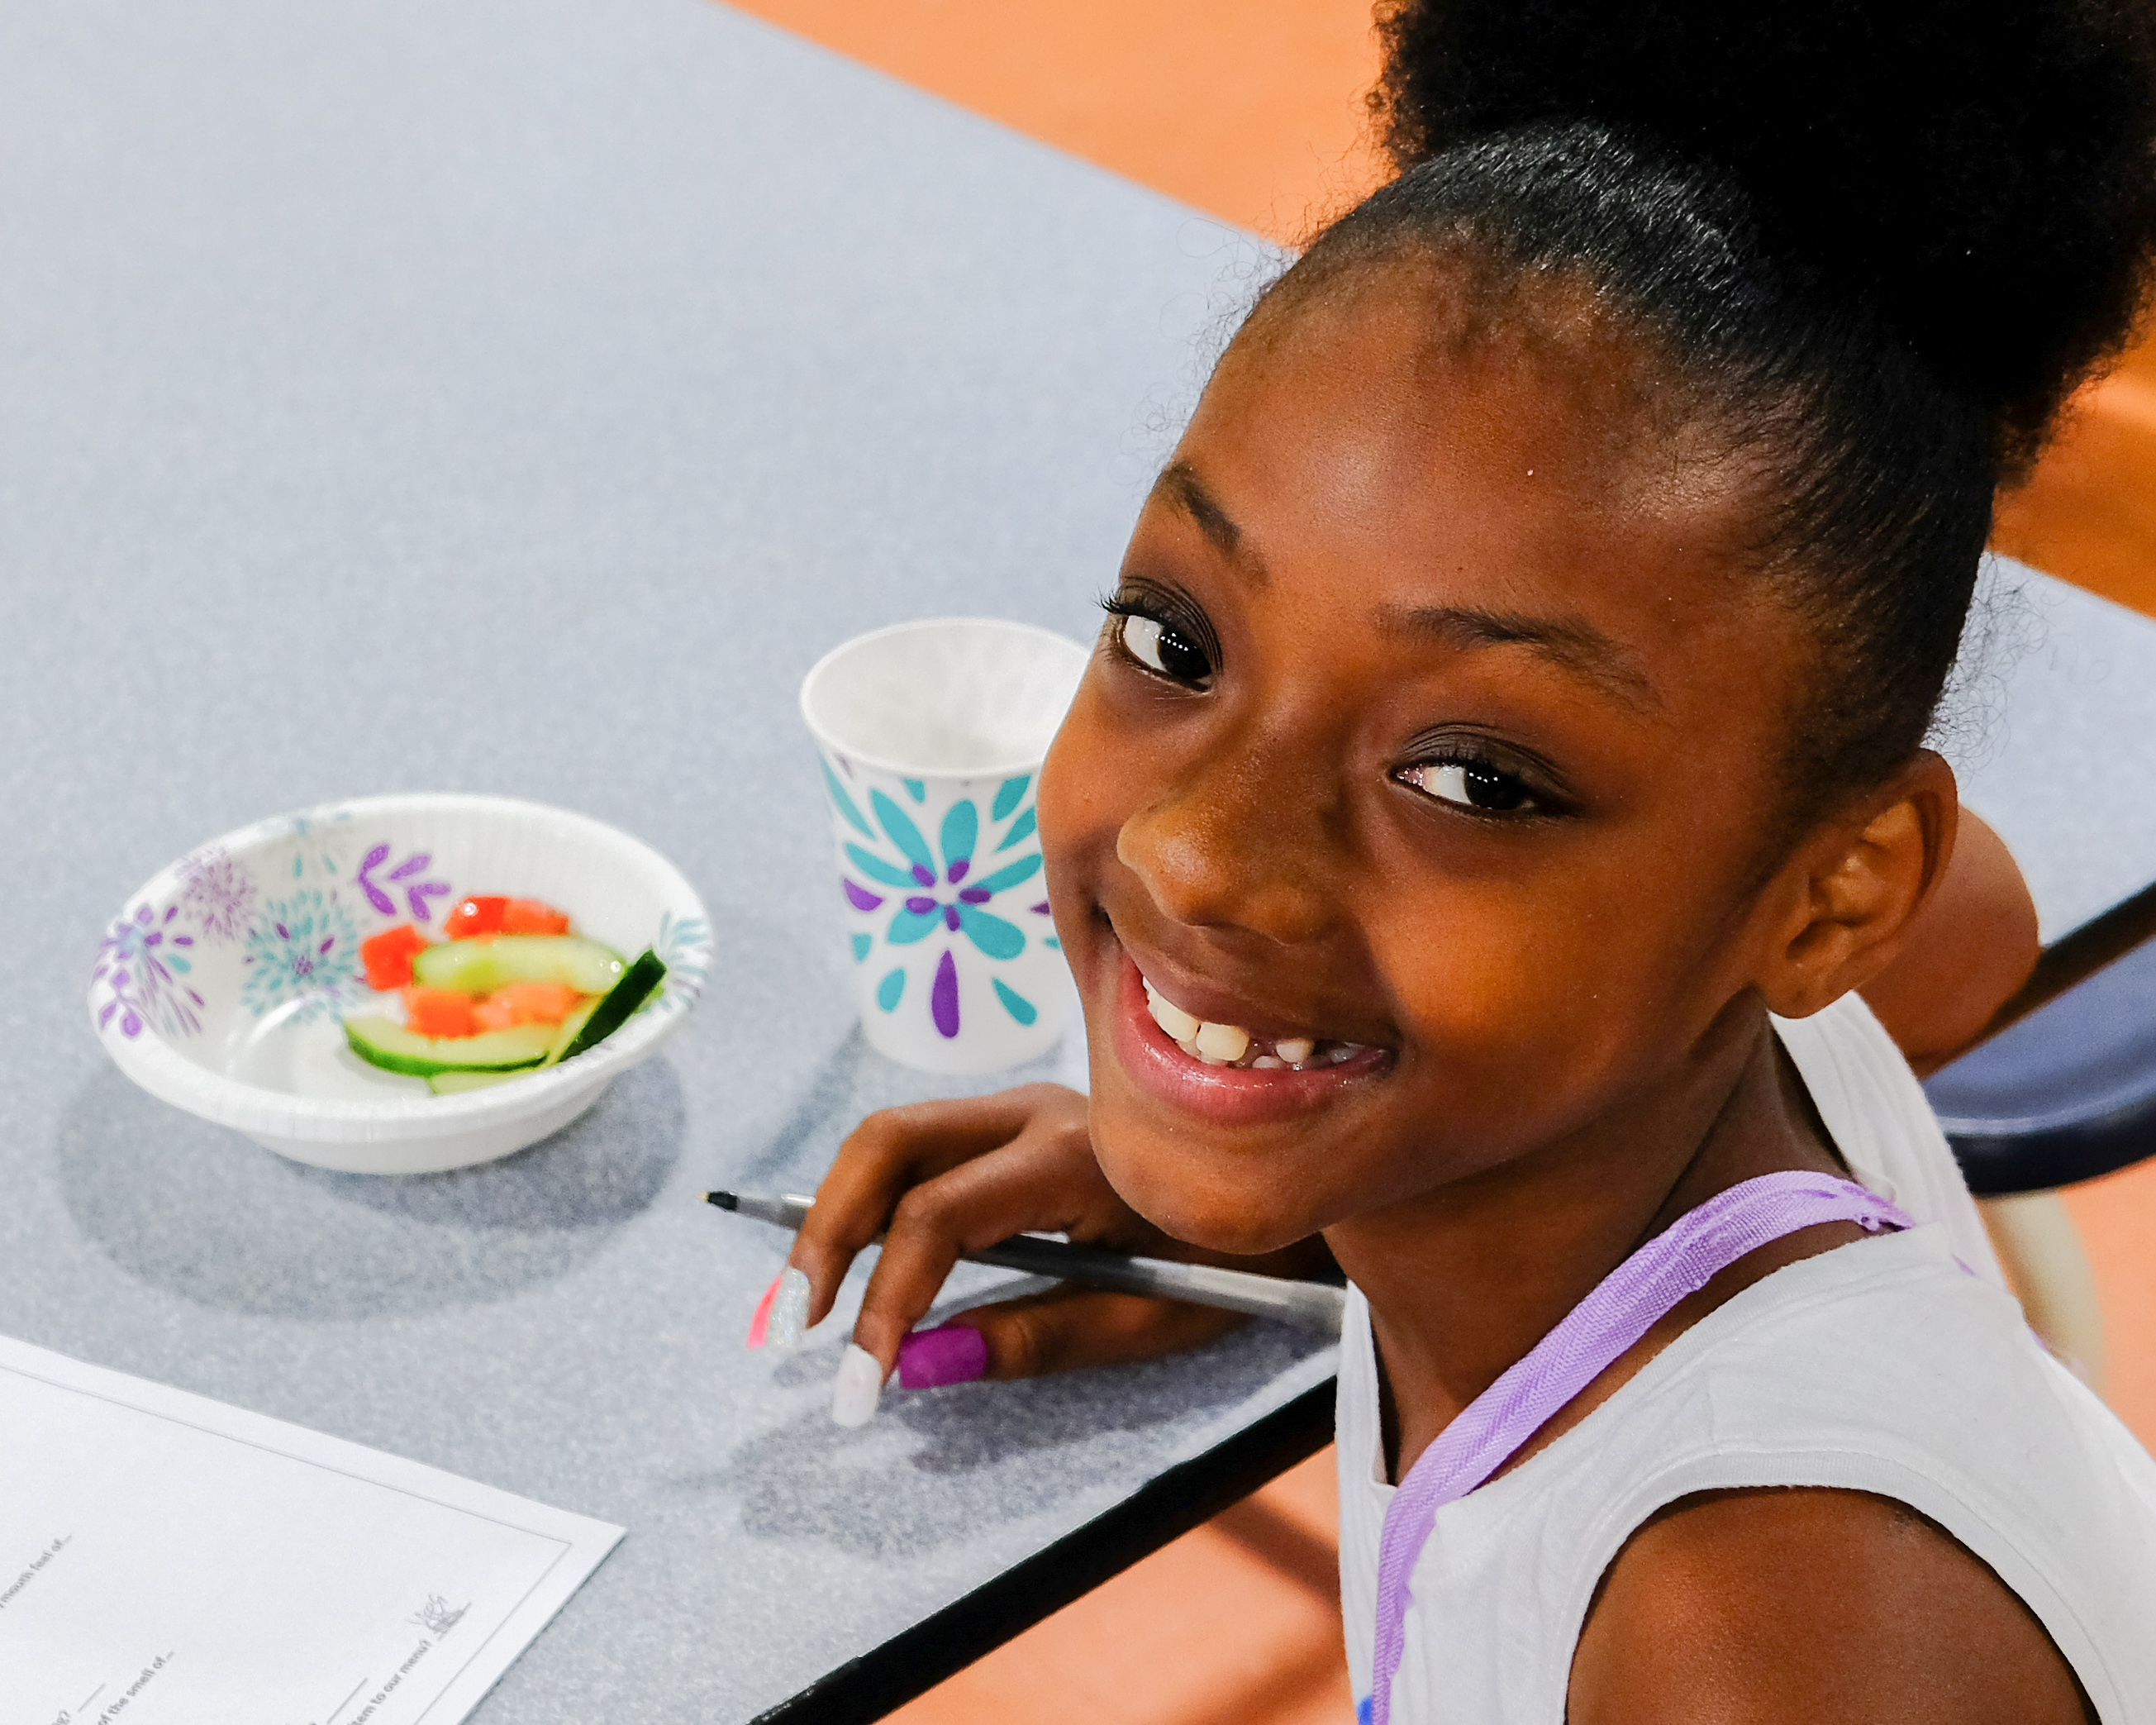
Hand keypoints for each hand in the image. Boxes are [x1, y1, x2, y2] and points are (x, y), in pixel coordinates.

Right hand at [773, 1083, 1325, 1392]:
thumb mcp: (1148, 1319)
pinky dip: (869, 1202)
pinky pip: (919, 1150)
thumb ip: (1033, 1339)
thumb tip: (920, 1365)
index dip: (884, 1304)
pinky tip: (845, 1264)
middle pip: (887, 1143)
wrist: (1291, 1185)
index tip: (860, 1387)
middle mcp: (1034, 1111)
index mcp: (1072, 1159)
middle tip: (789, 1327)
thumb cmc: (1233, 1258)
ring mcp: (1019, 1107)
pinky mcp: (1012, 1123)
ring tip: (800, 1304)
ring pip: (891, 1138)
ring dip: (832, 1214)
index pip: (938, 1218)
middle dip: (823, 1233)